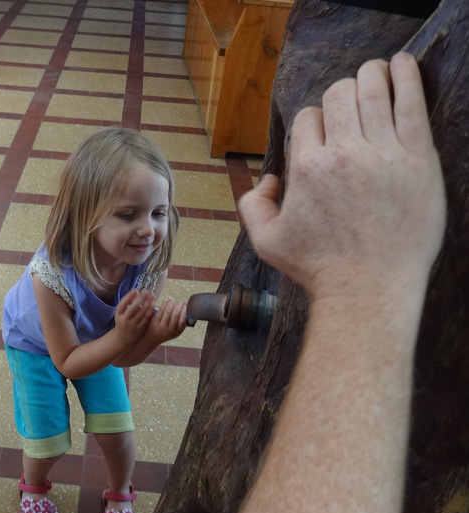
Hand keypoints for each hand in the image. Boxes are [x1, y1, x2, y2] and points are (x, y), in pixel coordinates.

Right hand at [114, 289, 154, 347]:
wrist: (123, 338)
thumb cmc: (123, 321)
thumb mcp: (120, 313)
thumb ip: (126, 304)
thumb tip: (136, 292)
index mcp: (118, 314)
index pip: (123, 304)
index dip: (129, 296)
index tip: (135, 290)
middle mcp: (125, 320)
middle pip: (134, 307)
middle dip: (141, 298)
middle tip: (146, 291)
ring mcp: (133, 325)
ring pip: (142, 312)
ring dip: (148, 302)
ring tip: (152, 295)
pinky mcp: (140, 328)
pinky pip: (146, 317)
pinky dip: (150, 310)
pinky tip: (153, 304)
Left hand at [146, 298, 186, 344]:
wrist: (153, 338)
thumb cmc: (167, 332)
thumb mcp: (176, 329)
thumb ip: (182, 320)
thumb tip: (186, 305)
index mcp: (178, 331)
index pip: (183, 320)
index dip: (185, 311)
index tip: (185, 305)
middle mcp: (170, 330)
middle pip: (176, 314)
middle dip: (178, 306)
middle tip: (179, 302)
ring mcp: (162, 326)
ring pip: (168, 311)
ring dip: (171, 303)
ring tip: (172, 301)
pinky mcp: (154, 322)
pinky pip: (161, 310)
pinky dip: (164, 304)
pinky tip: (167, 301)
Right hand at [239, 53, 445, 304]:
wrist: (368, 290)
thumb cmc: (320, 269)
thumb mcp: (267, 243)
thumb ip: (251, 205)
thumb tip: (269, 178)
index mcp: (307, 168)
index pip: (308, 118)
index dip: (314, 124)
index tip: (325, 137)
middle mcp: (343, 154)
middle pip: (339, 94)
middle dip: (340, 97)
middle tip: (350, 109)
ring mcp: (383, 154)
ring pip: (373, 88)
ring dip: (370, 76)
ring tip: (376, 75)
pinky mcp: (418, 160)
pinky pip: (412, 102)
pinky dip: (407, 76)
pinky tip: (403, 65)